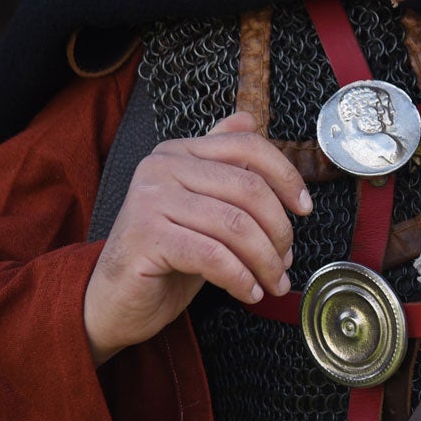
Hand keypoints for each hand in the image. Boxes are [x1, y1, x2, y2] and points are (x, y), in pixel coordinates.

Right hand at [84, 112, 312, 366]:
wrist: (115, 301)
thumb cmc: (164, 256)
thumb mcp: (200, 205)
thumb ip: (221, 163)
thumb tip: (249, 119)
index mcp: (178, 152)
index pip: (247, 147)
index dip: (286, 177)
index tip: (305, 209)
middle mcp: (161, 167)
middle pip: (248, 189)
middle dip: (279, 231)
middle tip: (286, 261)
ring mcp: (149, 200)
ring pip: (235, 225)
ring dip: (265, 261)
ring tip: (272, 282)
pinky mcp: (145, 237)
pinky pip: (213, 255)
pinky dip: (240, 278)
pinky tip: (248, 292)